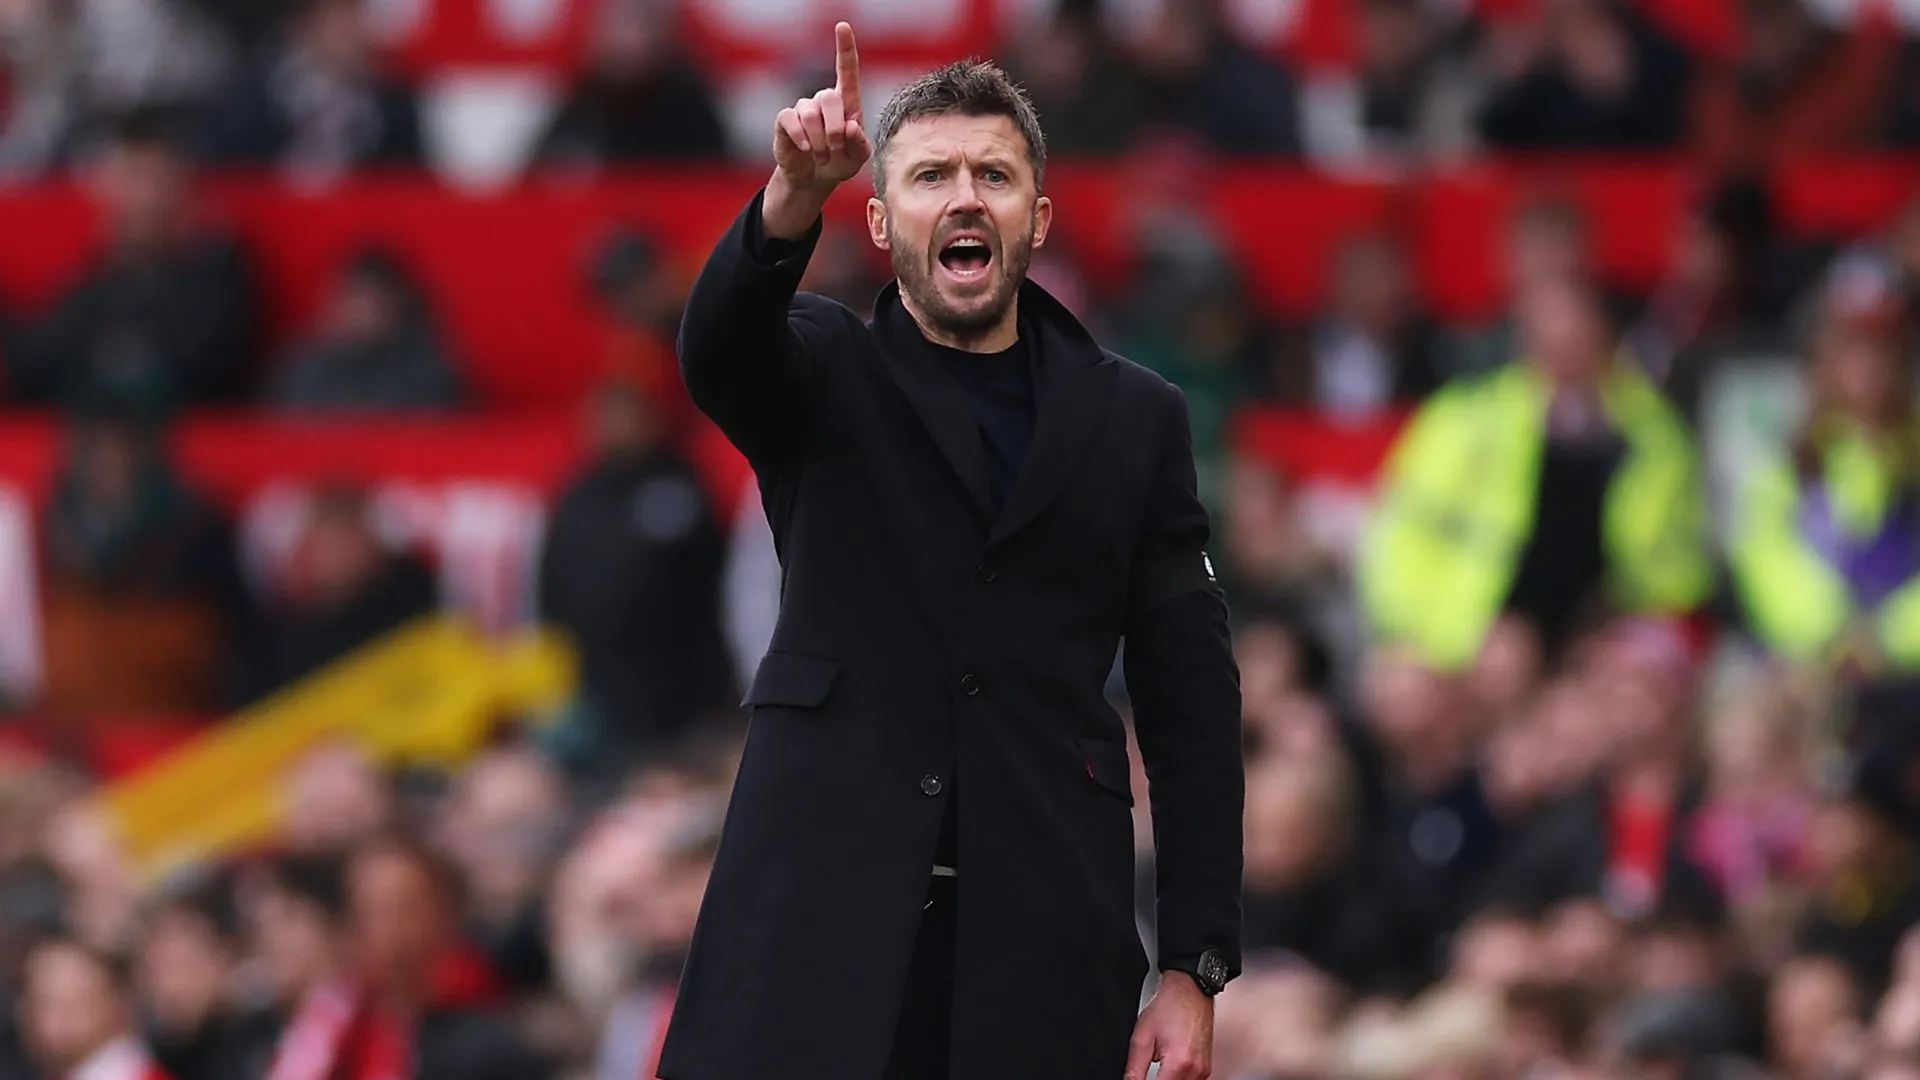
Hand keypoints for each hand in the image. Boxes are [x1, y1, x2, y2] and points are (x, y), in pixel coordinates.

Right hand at [764, 21, 871, 236]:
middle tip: (835, 151)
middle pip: (830, 98)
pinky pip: (791, 121)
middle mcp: (824, 100)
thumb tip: (851, 126)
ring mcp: (804, 109)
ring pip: (811, 114)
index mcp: (847, 103)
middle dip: (835, 130)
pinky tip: (805, 149)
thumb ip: (860, 145)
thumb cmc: (840, 163)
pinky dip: (801, 138)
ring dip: (819, 141)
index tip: (842, 26)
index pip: (847, 70)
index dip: (844, 48)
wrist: (813, 179)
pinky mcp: (786, 120)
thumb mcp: (857, 159)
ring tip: (821, 156)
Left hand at [1126, 972, 1213, 1079]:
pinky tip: (1168, 1065)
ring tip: (1159, 1063)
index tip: (1138, 1078)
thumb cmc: (1170, 1006)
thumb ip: (1134, 1069)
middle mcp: (1196, 1071)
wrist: (1191, 990)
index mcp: (1179, 1064)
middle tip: (1150, 1067)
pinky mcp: (1206, 1067)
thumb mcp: (1142, 1037)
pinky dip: (1177, 1077)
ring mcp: (1204, 1070)